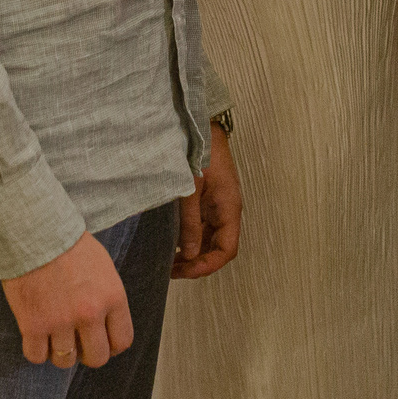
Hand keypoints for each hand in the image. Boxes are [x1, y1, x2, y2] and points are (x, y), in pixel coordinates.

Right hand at [2, 232, 133, 368]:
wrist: (35, 233)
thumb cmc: (69, 246)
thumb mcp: (103, 268)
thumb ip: (108, 298)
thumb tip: (107, 325)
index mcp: (112, 298)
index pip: (122, 341)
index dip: (111, 345)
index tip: (101, 341)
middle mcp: (90, 314)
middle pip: (97, 358)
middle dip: (87, 354)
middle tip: (77, 342)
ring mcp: (60, 322)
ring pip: (65, 361)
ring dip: (60, 352)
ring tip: (54, 336)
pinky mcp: (33, 325)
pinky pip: (36, 356)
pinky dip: (36, 350)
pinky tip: (36, 336)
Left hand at [174, 125, 242, 279]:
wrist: (200, 127)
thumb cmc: (199, 153)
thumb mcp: (191, 189)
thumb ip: (191, 223)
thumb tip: (189, 254)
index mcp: (229, 208)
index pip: (226, 250)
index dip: (207, 265)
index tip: (184, 271)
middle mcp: (226, 211)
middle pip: (217, 249)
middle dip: (197, 263)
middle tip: (170, 269)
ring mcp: (217, 207)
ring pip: (209, 240)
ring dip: (192, 253)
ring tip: (168, 259)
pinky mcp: (208, 201)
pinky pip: (203, 228)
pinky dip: (190, 239)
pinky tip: (173, 242)